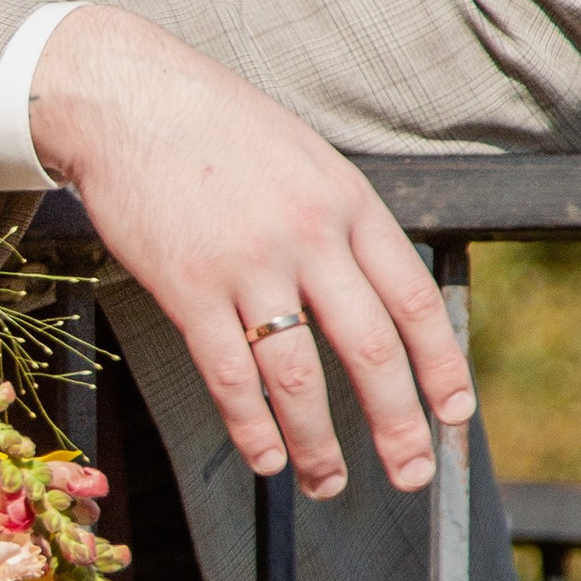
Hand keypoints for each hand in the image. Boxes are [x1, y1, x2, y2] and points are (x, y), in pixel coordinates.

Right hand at [25, 2, 473, 501]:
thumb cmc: (215, 129)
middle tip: (413, 474)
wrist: (126, 97)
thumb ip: (341, 223)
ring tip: (329, 483)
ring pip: (301, 376)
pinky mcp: (187, 287)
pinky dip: (253, 426)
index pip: (415, 300)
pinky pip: (230, 374)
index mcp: (348, 203)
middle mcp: (308, 235)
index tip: (454, 416)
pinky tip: (265, 458)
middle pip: (370, 349)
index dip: (442, 366)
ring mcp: (247, 263)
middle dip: (397, 424)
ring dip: (320, 443)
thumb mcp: (305, 159)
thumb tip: (376, 296)